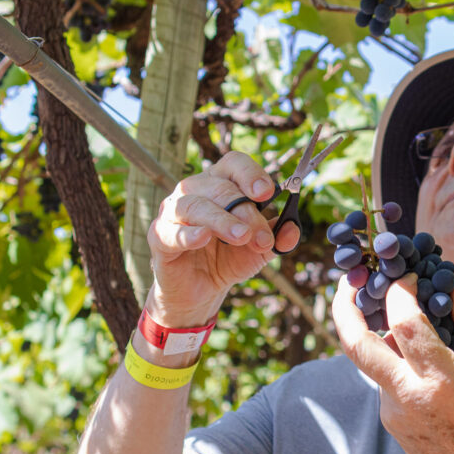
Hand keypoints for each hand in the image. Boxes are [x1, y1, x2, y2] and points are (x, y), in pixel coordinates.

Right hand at [146, 152, 299, 326]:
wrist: (202, 290)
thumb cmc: (228, 258)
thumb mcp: (260, 249)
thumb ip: (277, 237)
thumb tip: (293, 230)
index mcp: (221, 184)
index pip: (234, 163)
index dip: (251, 173)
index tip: (268, 192)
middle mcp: (195, 190)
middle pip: (221, 188)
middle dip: (247, 213)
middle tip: (262, 238)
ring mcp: (174, 212)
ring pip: (196, 205)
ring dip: (223, 221)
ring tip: (242, 236)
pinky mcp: (159, 236)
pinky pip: (171, 232)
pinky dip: (189, 234)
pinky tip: (204, 237)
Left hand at [332, 270, 453, 453]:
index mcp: (439, 381)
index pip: (404, 323)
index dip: (401, 292)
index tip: (409, 277)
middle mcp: (407, 397)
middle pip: (355, 344)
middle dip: (344, 307)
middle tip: (347, 281)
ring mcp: (392, 412)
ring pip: (375, 360)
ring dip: (386, 336)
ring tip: (411, 319)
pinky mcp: (388, 422)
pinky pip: (386, 380)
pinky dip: (399, 361)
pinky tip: (424, 361)